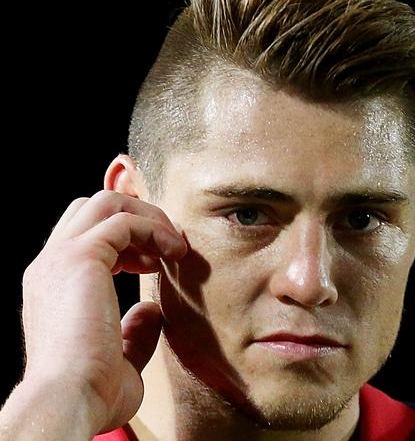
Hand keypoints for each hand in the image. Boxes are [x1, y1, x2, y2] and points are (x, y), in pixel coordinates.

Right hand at [19, 190, 186, 433]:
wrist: (69, 400)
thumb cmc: (91, 391)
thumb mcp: (119, 357)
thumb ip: (134, 331)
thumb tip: (151, 310)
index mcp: (52, 284)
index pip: (85, 233)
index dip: (126, 239)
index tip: (156, 264)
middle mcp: (51, 264)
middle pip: (94, 206)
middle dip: (139, 216)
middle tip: (168, 246)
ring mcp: (62, 257)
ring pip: (107, 201)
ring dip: (149, 217)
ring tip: (176, 247)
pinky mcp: (82, 257)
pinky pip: (125, 220)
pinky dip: (155, 228)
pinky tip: (174, 253)